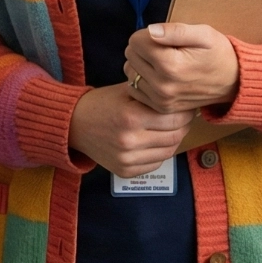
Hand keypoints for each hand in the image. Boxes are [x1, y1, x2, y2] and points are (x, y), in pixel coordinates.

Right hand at [68, 83, 194, 178]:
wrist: (74, 125)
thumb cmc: (101, 104)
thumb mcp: (126, 91)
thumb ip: (152, 95)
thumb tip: (181, 98)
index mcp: (131, 117)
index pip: (174, 119)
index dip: (185, 113)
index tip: (187, 108)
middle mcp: (129, 141)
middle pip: (174, 137)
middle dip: (184, 126)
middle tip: (184, 118)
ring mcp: (127, 159)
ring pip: (168, 152)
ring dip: (174, 140)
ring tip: (171, 129)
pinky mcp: (125, 171)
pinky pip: (155, 164)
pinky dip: (160, 153)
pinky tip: (155, 142)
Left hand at [123, 21, 238, 113]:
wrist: (234, 83)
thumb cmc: (218, 54)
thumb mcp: (204, 34)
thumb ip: (175, 31)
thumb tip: (151, 31)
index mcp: (171, 65)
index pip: (136, 41)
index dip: (148, 34)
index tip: (164, 37)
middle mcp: (162, 85)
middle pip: (130, 55)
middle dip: (143, 48)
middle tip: (165, 49)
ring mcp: (161, 100)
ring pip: (130, 71)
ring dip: (141, 64)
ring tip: (161, 62)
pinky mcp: (161, 108)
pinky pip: (134, 89)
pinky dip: (141, 80)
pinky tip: (157, 75)